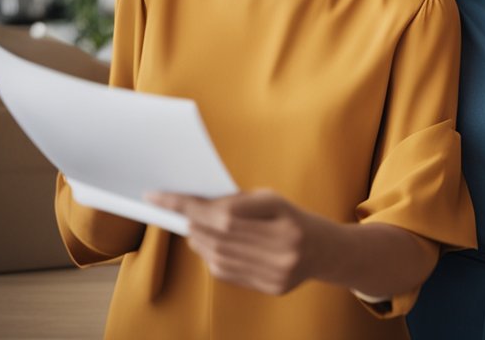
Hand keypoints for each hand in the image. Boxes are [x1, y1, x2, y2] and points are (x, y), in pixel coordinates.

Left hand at [147, 189, 322, 294]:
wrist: (325, 249)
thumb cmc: (291, 218)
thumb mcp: (272, 200)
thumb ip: (237, 203)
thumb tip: (194, 208)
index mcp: (284, 216)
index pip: (225, 212)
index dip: (188, 205)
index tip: (158, 197)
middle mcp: (284, 246)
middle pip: (219, 236)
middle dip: (191, 222)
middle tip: (173, 210)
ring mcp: (278, 270)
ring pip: (218, 257)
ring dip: (197, 240)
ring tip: (193, 227)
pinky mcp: (272, 288)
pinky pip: (227, 273)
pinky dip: (210, 258)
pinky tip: (210, 246)